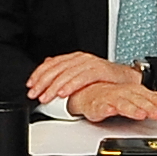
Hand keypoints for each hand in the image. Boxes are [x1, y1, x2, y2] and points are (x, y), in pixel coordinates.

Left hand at [25, 48, 139, 104]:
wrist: (126, 78)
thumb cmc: (104, 79)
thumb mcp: (80, 75)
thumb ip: (64, 73)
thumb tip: (47, 72)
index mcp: (74, 58)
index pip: (51, 64)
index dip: (38, 74)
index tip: (30, 85)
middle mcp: (80, 58)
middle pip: (56, 69)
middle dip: (43, 82)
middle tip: (34, 93)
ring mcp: (90, 63)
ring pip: (67, 74)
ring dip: (54, 87)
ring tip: (46, 97)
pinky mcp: (100, 70)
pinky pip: (82, 78)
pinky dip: (71, 86)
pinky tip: (63, 94)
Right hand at [63, 73, 156, 122]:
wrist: (91, 92)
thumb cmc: (118, 95)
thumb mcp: (142, 95)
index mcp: (137, 91)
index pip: (152, 97)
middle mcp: (126, 93)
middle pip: (138, 100)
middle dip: (148, 107)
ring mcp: (111, 99)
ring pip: (122, 103)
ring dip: (131, 109)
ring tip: (140, 115)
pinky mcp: (97, 106)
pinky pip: (101, 107)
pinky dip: (105, 108)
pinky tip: (110, 111)